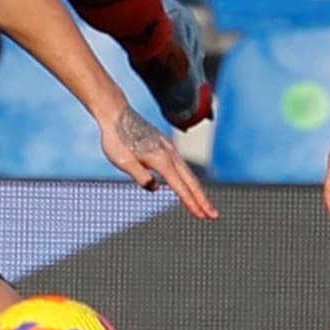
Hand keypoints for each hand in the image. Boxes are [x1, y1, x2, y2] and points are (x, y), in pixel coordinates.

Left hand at [98, 103, 219, 222]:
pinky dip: (189, 180)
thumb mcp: (122, 160)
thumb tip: (154, 188)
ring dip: (197, 191)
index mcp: (160, 159)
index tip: (201, 216)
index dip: (191, 202)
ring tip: (204, 207)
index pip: (179, 186)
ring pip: (188, 173)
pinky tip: (188, 187)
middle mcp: (169, 153)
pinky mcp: (165, 146)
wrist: (115, 113)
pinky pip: (181, 166)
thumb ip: (140, 175)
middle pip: (191, 181)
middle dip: (202, 200)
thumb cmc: (116, 138)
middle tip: (213, 216)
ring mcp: (169, 148)